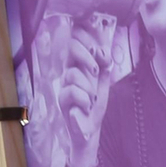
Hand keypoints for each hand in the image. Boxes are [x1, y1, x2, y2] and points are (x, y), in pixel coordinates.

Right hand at [59, 18, 112, 166]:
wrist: (90, 129)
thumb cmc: (95, 105)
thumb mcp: (104, 82)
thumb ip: (104, 66)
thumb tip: (104, 52)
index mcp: (80, 64)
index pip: (77, 40)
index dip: (87, 37)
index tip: (100, 51)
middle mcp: (69, 71)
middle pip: (71, 47)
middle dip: (87, 55)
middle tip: (96, 69)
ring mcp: (64, 85)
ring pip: (72, 73)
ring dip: (88, 86)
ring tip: (93, 98)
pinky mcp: (61, 100)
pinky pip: (70, 91)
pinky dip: (83, 98)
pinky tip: (87, 106)